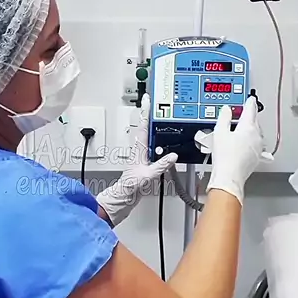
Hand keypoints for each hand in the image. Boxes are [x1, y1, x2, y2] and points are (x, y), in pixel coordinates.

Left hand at [96, 94, 177, 226]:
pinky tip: (166, 143)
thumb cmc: (129, 187)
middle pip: (147, 128)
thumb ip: (160, 165)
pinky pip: (155, 148)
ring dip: (156, 128)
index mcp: (139, 149)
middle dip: (152, 115)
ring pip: (151, 137)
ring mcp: (143, 155)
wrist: (125, 197)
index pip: (143, 126)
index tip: (147, 100)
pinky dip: (161, 142)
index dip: (145, 112)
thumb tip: (172, 156)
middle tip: (156, 102)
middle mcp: (140, 150)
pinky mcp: (147, 162)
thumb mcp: (147, 175)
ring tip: (163, 118)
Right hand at [206, 97, 264, 205]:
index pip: (250, 110)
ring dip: (250, 129)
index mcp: (248, 127)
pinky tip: (244, 144)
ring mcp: (258, 147)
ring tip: (241, 129)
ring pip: (256, 133)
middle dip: (249, 116)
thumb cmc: (225, 157)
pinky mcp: (256, 157)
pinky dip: (250, 141)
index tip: (250, 99)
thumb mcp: (220, 132)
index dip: (249, 103)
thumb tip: (226, 110)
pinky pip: (256, 144)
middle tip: (243, 113)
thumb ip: (224, 118)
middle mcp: (257, 136)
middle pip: (254, 121)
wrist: (229, 178)